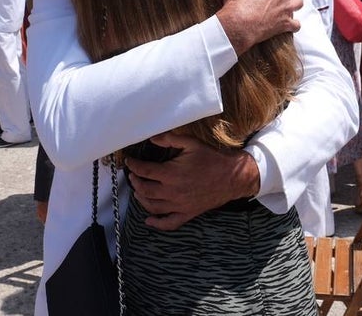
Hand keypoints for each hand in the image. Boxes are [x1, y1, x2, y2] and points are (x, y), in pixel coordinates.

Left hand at [125, 133, 259, 230]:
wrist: (232, 176)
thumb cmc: (212, 158)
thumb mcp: (191, 143)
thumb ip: (170, 139)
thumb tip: (152, 139)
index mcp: (171, 174)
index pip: (144, 171)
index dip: (134, 166)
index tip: (129, 162)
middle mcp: (172, 192)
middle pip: (144, 189)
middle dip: (135, 181)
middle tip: (133, 175)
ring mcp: (179, 205)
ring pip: (152, 206)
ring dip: (141, 198)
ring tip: (138, 190)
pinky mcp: (187, 213)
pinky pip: (168, 223)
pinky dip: (157, 223)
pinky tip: (149, 220)